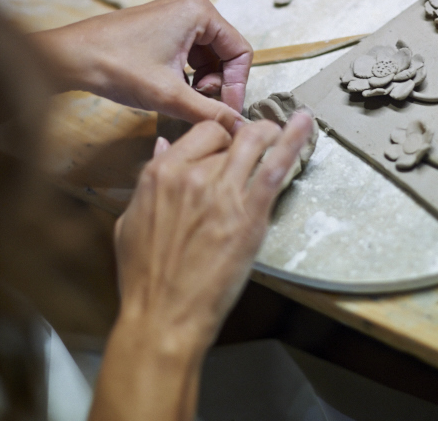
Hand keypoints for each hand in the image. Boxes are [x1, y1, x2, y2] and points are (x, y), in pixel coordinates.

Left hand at [31, 0, 251, 132]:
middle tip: (199, 104)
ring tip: (182, 98)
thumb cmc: (115, 65)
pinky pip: (189, 53)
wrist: (70, 58)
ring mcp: (175, 15)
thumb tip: (240, 128)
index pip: (240, 52)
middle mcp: (191, 7)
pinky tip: (171, 90)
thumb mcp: (170, 95)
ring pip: (208, 56)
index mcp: (200, 12)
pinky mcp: (161, 27)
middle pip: (225, 53)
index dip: (237, 86)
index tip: (227, 112)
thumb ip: (210, 114)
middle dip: (217, 84)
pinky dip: (187, 75)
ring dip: (202, 82)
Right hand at [89, 114, 313, 420]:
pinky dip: (294, 140)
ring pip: (254, 142)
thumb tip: (162, 148)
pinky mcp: (249, 214)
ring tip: (280, 130)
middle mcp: (191, 174)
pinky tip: (306, 124)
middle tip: (256, 144)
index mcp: (160, 173)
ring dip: (270, 132)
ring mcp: (222, 192)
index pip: (201, 134)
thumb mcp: (130, 220)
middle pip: (229, 137)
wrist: (163, 314)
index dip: (218, 139)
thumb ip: (149, 182)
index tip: (227, 147)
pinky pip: (276, 166)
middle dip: (244, 138)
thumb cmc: (144, 275)